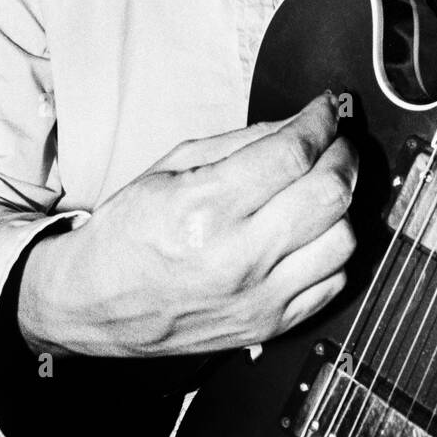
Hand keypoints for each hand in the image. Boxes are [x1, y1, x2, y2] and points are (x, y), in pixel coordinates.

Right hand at [17, 92, 357, 357]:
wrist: (93, 303)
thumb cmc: (128, 233)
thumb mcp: (174, 166)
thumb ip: (243, 142)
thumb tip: (300, 122)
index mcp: (205, 207)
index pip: (293, 153)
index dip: (320, 121)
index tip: (325, 109)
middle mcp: (237, 256)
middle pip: (329, 194)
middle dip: (343, 154)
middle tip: (335, 142)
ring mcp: (257, 298)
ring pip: (342, 240)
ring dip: (342, 204)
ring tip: (323, 186)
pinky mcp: (267, 326)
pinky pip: (333, 283)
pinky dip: (334, 251)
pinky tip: (315, 232)